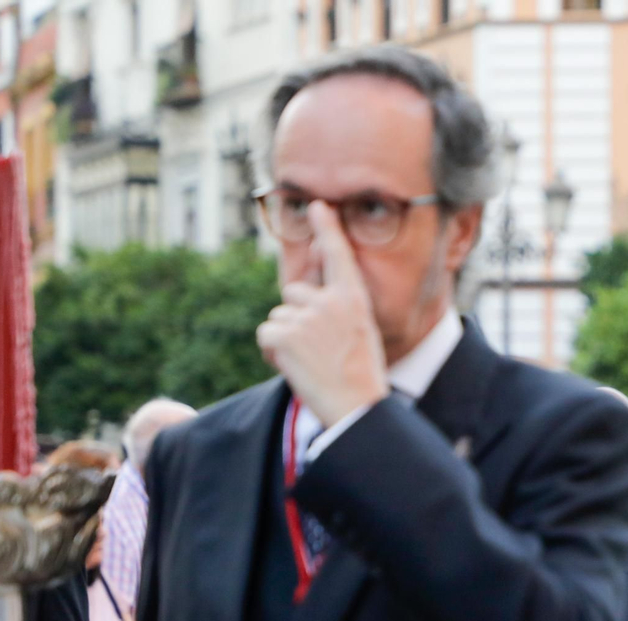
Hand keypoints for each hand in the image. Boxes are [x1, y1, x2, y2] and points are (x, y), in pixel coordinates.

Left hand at [255, 201, 389, 427]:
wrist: (357, 408)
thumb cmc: (361, 377)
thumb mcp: (358, 334)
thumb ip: (336, 310)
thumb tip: (301, 294)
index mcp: (354, 299)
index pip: (339, 256)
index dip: (327, 229)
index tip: (318, 205)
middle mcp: (329, 302)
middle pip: (294, 293)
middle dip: (297, 318)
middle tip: (318, 350)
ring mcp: (305, 317)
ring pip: (279, 317)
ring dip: (286, 339)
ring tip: (311, 363)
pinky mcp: (283, 336)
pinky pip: (266, 335)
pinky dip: (273, 353)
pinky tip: (296, 367)